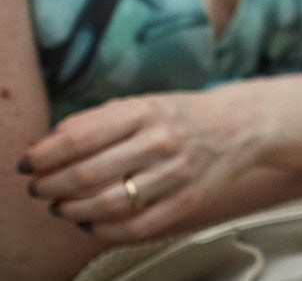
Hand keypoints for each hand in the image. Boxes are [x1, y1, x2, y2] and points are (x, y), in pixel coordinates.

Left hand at [22, 86, 265, 243]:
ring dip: (71, 210)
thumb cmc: (183, 116)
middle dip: (50, 186)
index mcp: (146, 111)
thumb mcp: (144, 103)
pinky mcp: (188, 202)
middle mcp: (161, 141)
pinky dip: (101, 230)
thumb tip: (50, 143)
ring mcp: (176, 173)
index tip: (29, 163)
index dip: (44, 155)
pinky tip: (90, 222)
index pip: (79, 138)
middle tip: (39, 189)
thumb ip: (98, 120)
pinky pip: (134, 227)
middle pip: (86, 174)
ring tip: (61, 206)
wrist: (242, 126)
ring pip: (107, 204)